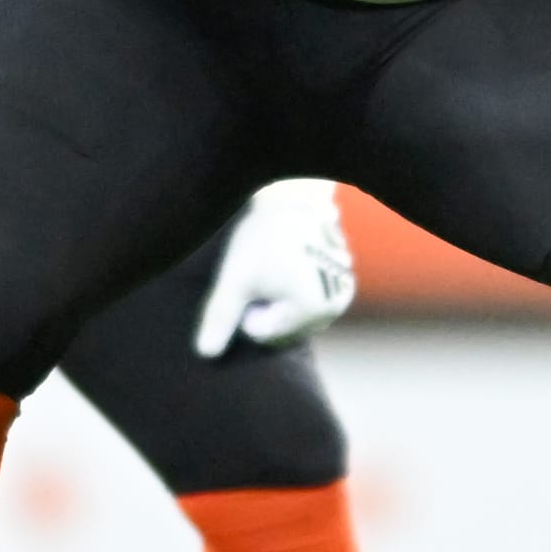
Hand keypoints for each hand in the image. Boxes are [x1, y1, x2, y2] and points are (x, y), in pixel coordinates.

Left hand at [195, 180, 356, 356]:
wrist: (294, 197)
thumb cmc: (262, 236)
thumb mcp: (235, 276)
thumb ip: (220, 316)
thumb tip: (206, 354)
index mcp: (311, 310)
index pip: (261, 333)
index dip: (246, 307)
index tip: (251, 278)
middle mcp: (334, 308)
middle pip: (282, 331)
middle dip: (266, 308)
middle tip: (264, 273)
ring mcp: (342, 295)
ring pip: (295, 319)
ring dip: (280, 301)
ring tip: (280, 266)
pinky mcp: (345, 283)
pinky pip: (309, 304)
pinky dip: (297, 292)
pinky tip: (295, 264)